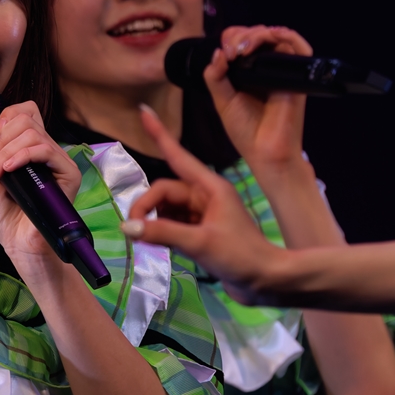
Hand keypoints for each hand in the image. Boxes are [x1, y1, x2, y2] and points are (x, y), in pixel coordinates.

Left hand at [0, 100, 82, 275]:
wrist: (18, 243)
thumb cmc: (6, 217)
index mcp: (29, 149)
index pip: (26, 112)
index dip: (7, 117)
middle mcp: (46, 151)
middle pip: (26, 119)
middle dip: (0, 141)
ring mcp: (58, 161)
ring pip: (32, 133)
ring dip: (6, 151)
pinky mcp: (68, 173)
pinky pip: (45, 149)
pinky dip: (21, 155)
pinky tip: (9, 170)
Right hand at [120, 106, 285, 292]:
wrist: (267, 281)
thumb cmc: (242, 257)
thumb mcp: (200, 243)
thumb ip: (162, 233)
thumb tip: (127, 227)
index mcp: (211, 187)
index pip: (177, 156)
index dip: (159, 134)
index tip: (143, 112)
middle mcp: (206, 196)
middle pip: (165, 190)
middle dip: (146, 207)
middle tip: (134, 232)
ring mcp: (204, 214)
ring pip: (167, 208)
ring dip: (154, 221)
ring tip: (146, 241)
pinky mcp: (202, 231)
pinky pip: (174, 223)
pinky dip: (162, 232)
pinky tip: (158, 245)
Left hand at [203, 24, 310, 178]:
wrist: (264, 153)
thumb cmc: (246, 131)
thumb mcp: (223, 100)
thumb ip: (215, 77)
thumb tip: (217, 52)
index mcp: (250, 72)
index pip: (244, 40)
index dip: (232, 38)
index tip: (223, 53)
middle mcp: (268, 68)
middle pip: (259, 33)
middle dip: (241, 35)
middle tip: (230, 52)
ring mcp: (283, 71)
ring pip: (277, 35)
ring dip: (257, 34)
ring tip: (242, 48)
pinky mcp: (298, 76)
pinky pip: (301, 47)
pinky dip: (286, 35)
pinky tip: (268, 38)